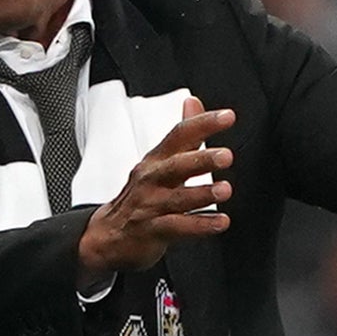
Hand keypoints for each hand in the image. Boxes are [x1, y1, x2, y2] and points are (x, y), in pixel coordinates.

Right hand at [77, 99, 234, 277]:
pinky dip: (199, 226)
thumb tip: (193, 101)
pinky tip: (221, 222)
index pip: (179, 135)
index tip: (228, 116)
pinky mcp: (152, 230)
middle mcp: (153, 179)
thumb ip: (184, 136)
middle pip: (176, 165)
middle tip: (226, 156)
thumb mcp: (159, 161)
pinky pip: (177, 227)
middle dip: (201, 159)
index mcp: (157, 159)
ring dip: (202, 193)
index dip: (203, 124)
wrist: (109, 234)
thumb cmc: (141, 195)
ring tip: (225, 190)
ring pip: (177, 198)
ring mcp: (151, 205)